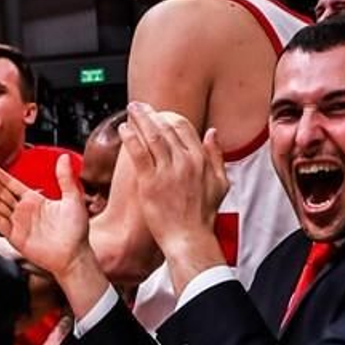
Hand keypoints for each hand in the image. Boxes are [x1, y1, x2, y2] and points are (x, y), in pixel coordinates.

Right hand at [0, 156, 90, 282]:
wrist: (74, 256)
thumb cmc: (76, 231)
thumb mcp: (73, 199)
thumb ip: (65, 178)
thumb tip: (63, 157)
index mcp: (34, 200)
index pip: (11, 184)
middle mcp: (22, 211)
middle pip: (0, 192)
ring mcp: (17, 224)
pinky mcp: (14, 237)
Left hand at [120, 102, 228, 286]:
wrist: (189, 238)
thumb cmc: (202, 216)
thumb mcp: (220, 183)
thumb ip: (217, 156)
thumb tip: (212, 133)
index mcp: (201, 160)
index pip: (184, 128)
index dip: (169, 117)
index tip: (158, 113)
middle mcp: (185, 162)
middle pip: (166, 129)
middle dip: (151, 114)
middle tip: (138, 106)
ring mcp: (168, 172)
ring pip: (152, 137)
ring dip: (139, 120)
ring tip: (131, 111)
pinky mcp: (151, 182)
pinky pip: (139, 153)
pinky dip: (131, 138)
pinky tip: (124, 129)